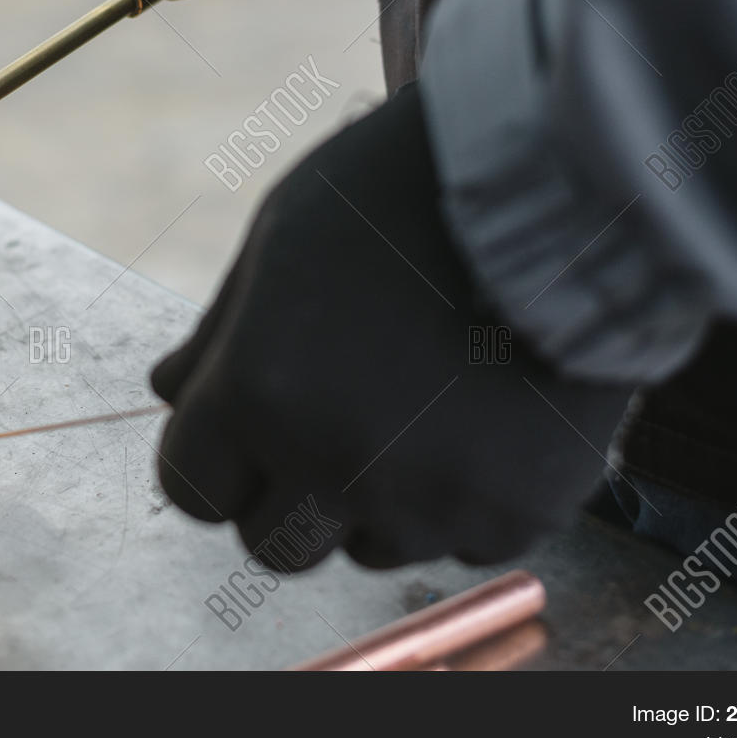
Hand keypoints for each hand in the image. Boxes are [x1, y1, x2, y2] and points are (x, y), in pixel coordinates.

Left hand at [151, 88, 634, 570]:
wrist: (567, 185)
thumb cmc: (403, 191)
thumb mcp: (281, 236)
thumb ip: (217, 334)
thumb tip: (168, 393)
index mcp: (259, 396)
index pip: (192, 493)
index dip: (213, 461)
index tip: (244, 431)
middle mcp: (336, 466)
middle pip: (273, 549)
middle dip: (285, 497)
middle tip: (330, 428)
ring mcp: (432, 501)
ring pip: (371, 552)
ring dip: (377, 502)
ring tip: (421, 406)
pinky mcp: (518, 514)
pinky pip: (464, 543)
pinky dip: (465, 499)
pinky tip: (483, 416)